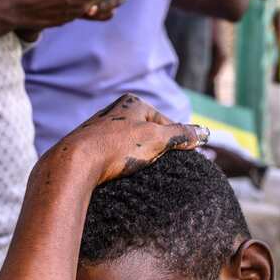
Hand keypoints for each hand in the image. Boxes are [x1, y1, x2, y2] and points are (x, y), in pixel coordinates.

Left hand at [42, 94, 208, 185]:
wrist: (75, 163)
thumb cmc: (116, 147)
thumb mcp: (156, 139)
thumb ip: (182, 134)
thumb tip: (205, 132)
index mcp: (131, 103)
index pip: (165, 122)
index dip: (177, 141)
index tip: (185, 159)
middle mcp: (114, 112)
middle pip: (147, 133)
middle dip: (157, 150)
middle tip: (166, 169)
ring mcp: (99, 130)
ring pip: (129, 145)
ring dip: (139, 159)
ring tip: (143, 175)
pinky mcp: (89, 148)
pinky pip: (113, 156)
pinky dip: (122, 165)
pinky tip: (122, 176)